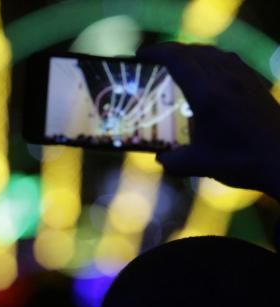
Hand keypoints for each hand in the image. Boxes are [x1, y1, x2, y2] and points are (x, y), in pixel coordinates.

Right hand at [138, 43, 279, 200]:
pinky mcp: (256, 84)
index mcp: (207, 95)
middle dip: (170, 51)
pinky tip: (208, 73)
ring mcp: (244, 79)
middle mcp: (226, 80)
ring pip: (213, 53)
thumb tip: (161, 157)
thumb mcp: (198, 165)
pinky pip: (229, 60)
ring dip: (192, 53)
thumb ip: (172, 161)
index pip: (178, 59)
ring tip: (178, 65)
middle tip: (154, 60)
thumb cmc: (241, 162)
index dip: (157, 52)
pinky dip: (212, 60)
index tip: (141, 55)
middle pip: (194, 52)